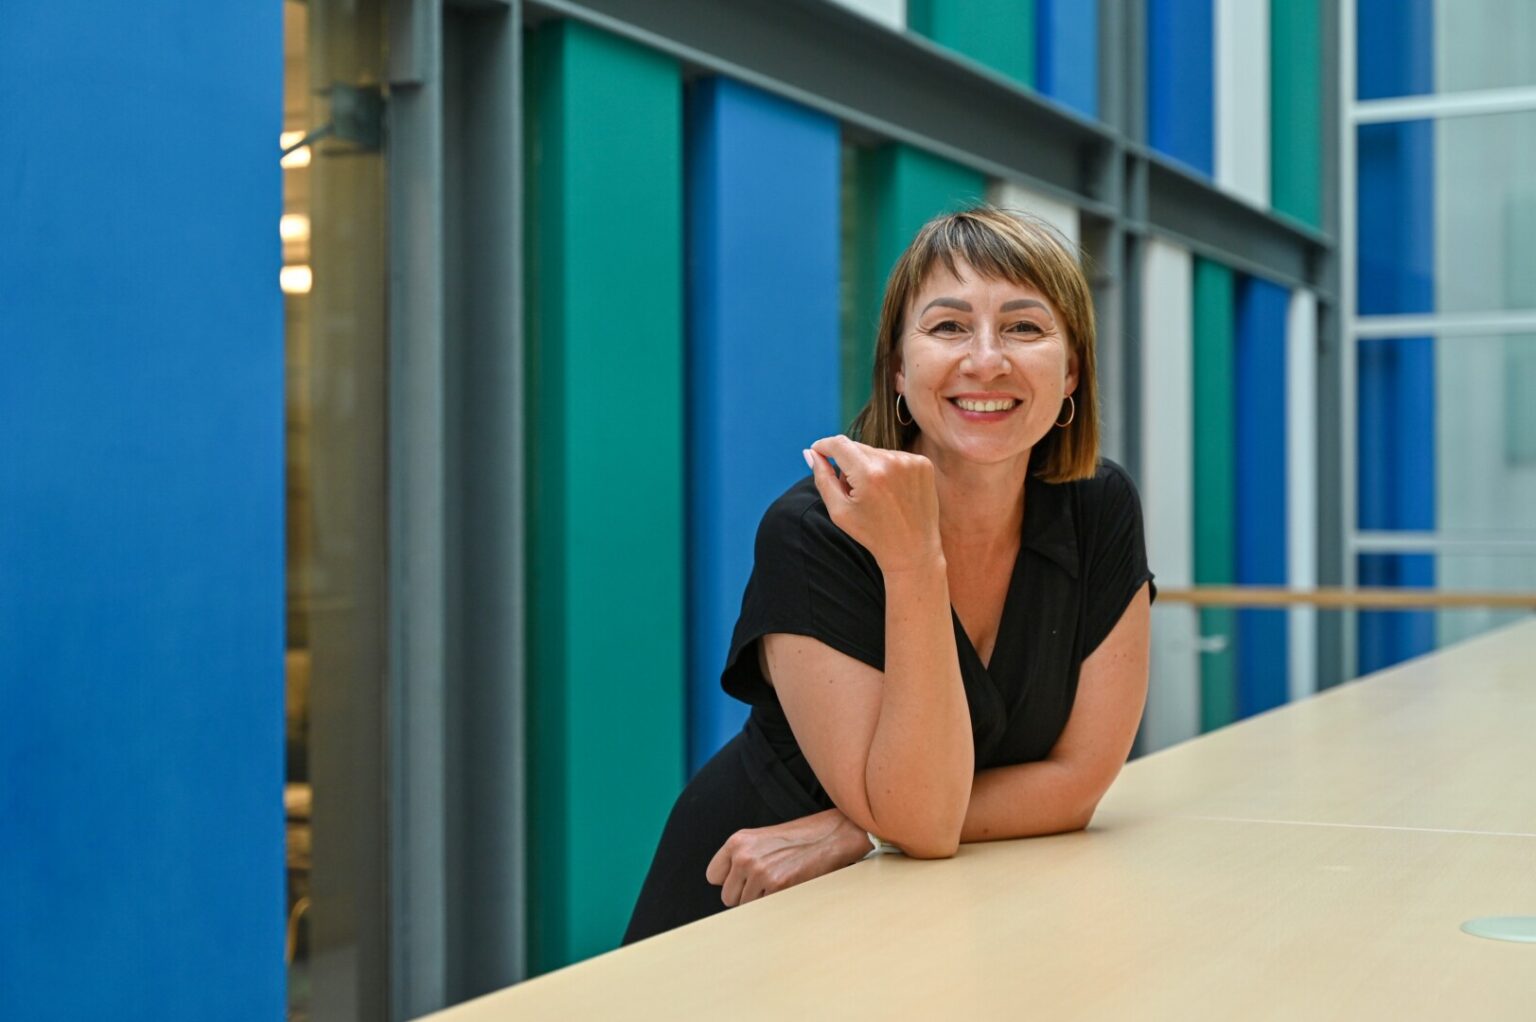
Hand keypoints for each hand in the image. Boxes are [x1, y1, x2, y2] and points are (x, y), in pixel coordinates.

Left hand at [705, 808, 871, 906]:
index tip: (744, 880)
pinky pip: (763, 910)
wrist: (830, 836)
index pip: (713, 876)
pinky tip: (788, 889)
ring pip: (745, 907)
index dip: (730, 881)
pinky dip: (774, 906)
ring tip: (780, 883)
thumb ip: (740, 858)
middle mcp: (744, 856)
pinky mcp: (777, 886)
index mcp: (737, 842)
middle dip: (745, 895)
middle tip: (767, 883)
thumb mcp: (760, 840)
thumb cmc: (797, 840)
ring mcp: (760, 872)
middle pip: (728, 897)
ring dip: (761, 901)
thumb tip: (727, 890)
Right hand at [805, 435, 942, 574]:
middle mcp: (891, 462)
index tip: (816, 450)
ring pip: (876, 452)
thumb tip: (810, 452)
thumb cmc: (872, 534)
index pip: (839, 444)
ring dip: (868, 466)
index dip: (823, 445)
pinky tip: (892, 493)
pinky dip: (888, 469)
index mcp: (868, 474)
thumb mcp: (839, 511)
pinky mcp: (924, 464)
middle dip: (848, 463)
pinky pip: (895, 457)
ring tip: (876, 496)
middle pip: (857, 447)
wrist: (913, 550)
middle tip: (852, 490)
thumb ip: (822, 478)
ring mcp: (911, 461)